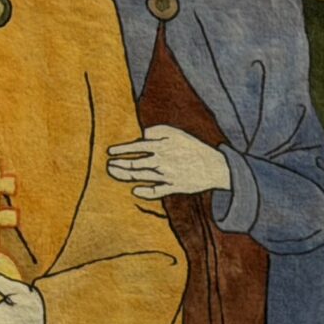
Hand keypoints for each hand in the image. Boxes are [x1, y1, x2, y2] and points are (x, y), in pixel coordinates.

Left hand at [107, 125, 234, 200]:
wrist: (215, 165)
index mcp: (162, 147)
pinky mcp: (174, 187)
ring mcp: (167, 176)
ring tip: (114, 173)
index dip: (121, 150)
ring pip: (142, 177)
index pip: (136, 147)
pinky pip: (157, 191)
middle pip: (135, 165)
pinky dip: (146, 192)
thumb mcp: (176, 133)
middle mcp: (162, 162)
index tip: (110, 152)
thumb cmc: (194, 147)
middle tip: (108, 165)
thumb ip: (157, 131)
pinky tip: (135, 191)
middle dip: (119, 165)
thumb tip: (142, 136)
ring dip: (125, 176)